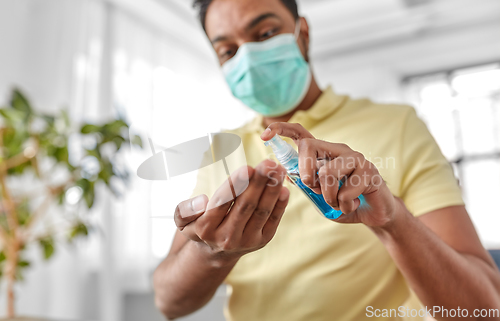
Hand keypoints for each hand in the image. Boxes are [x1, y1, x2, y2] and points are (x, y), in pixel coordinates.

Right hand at [174, 160, 289, 264]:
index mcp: (206, 229)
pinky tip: (284, 188)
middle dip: (259, 183)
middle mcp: (227, 237)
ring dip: (272, 189)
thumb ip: (185, 209)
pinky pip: (273, 220)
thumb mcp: (182, 220)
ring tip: (279, 170)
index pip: (222, 203)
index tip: (248, 168)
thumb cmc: (200, 225)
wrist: (215, 252)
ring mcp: (247, 241)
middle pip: (246, 206)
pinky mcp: (263, 240)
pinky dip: (280, 204)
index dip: (236, 185)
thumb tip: (203, 200)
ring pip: (262, 212)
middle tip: (268, 164)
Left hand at [261, 122, 398, 227]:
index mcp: (322, 153)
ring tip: (337, 202)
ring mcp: (355, 157)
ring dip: (328, 196)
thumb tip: (286, 175)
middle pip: (309, 147)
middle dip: (305, 173)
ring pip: (327, 172)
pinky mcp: (369, 170)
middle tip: (315, 189)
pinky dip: (344, 206)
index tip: (264, 135)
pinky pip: (345, 191)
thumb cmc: (342, 202)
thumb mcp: (317, 194)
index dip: (281, 130)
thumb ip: (304, 184)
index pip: (300, 132)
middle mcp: (337, 150)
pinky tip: (353, 204)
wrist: (372, 214)